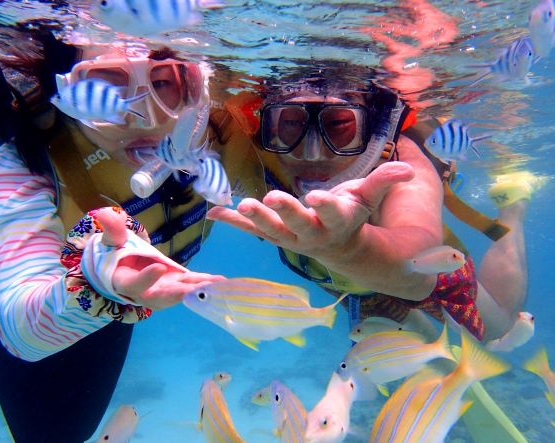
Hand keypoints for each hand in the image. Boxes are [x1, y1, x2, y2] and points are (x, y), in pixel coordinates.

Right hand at [97, 207, 223, 309]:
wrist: (122, 269)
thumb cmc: (114, 255)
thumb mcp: (110, 242)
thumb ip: (112, 230)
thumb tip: (107, 213)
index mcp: (125, 282)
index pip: (135, 284)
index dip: (147, 278)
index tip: (160, 267)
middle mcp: (145, 292)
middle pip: (161, 296)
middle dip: (178, 294)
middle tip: (194, 290)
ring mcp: (162, 291)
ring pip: (179, 294)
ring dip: (197, 290)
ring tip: (215, 286)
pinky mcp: (175, 287)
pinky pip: (190, 287)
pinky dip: (204, 285)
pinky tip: (220, 282)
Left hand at [205, 161, 414, 263]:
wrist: (336, 247)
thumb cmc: (351, 216)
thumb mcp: (367, 199)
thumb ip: (383, 183)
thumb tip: (406, 169)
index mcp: (337, 221)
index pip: (333, 212)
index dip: (327, 205)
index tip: (318, 196)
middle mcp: (312, 232)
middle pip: (297, 224)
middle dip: (285, 213)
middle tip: (269, 200)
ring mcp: (289, 237)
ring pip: (271, 230)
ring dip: (254, 219)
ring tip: (240, 205)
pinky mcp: (273, 235)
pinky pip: (251, 230)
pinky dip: (232, 222)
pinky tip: (214, 211)